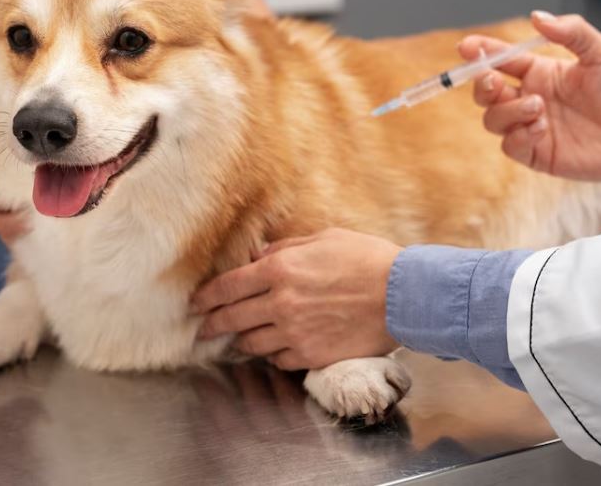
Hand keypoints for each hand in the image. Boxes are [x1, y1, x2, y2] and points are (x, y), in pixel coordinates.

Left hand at [191, 228, 400, 370]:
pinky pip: (279, 361)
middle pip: (231, 318)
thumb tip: (258, 256)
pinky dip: (273, 355)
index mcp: (279, 270)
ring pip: (252, 343)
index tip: (195, 303)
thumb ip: (284, 249)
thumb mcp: (323, 239)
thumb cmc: (367, 259)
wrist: (404, 295)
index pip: (227, 286)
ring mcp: (295, 333)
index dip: (206, 297)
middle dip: (212, 324)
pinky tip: (274, 350)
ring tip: (238, 339)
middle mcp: (280, 303)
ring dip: (242, 341)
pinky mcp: (312, 356)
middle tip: (203, 329)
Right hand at [460, 11, 600, 180]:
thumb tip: (538, 17)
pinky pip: (509, 145)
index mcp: (538, 73)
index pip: (500, 60)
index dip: (481, 53)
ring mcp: (528, 126)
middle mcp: (528, 98)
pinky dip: (520, 135)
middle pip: (485, 92)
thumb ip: (571, 31)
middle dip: (482, 84)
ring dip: (508, 111)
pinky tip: (542, 129)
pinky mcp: (534, 152)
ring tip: (538, 107)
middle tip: (494, 80)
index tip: (466, 47)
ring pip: (493, 119)